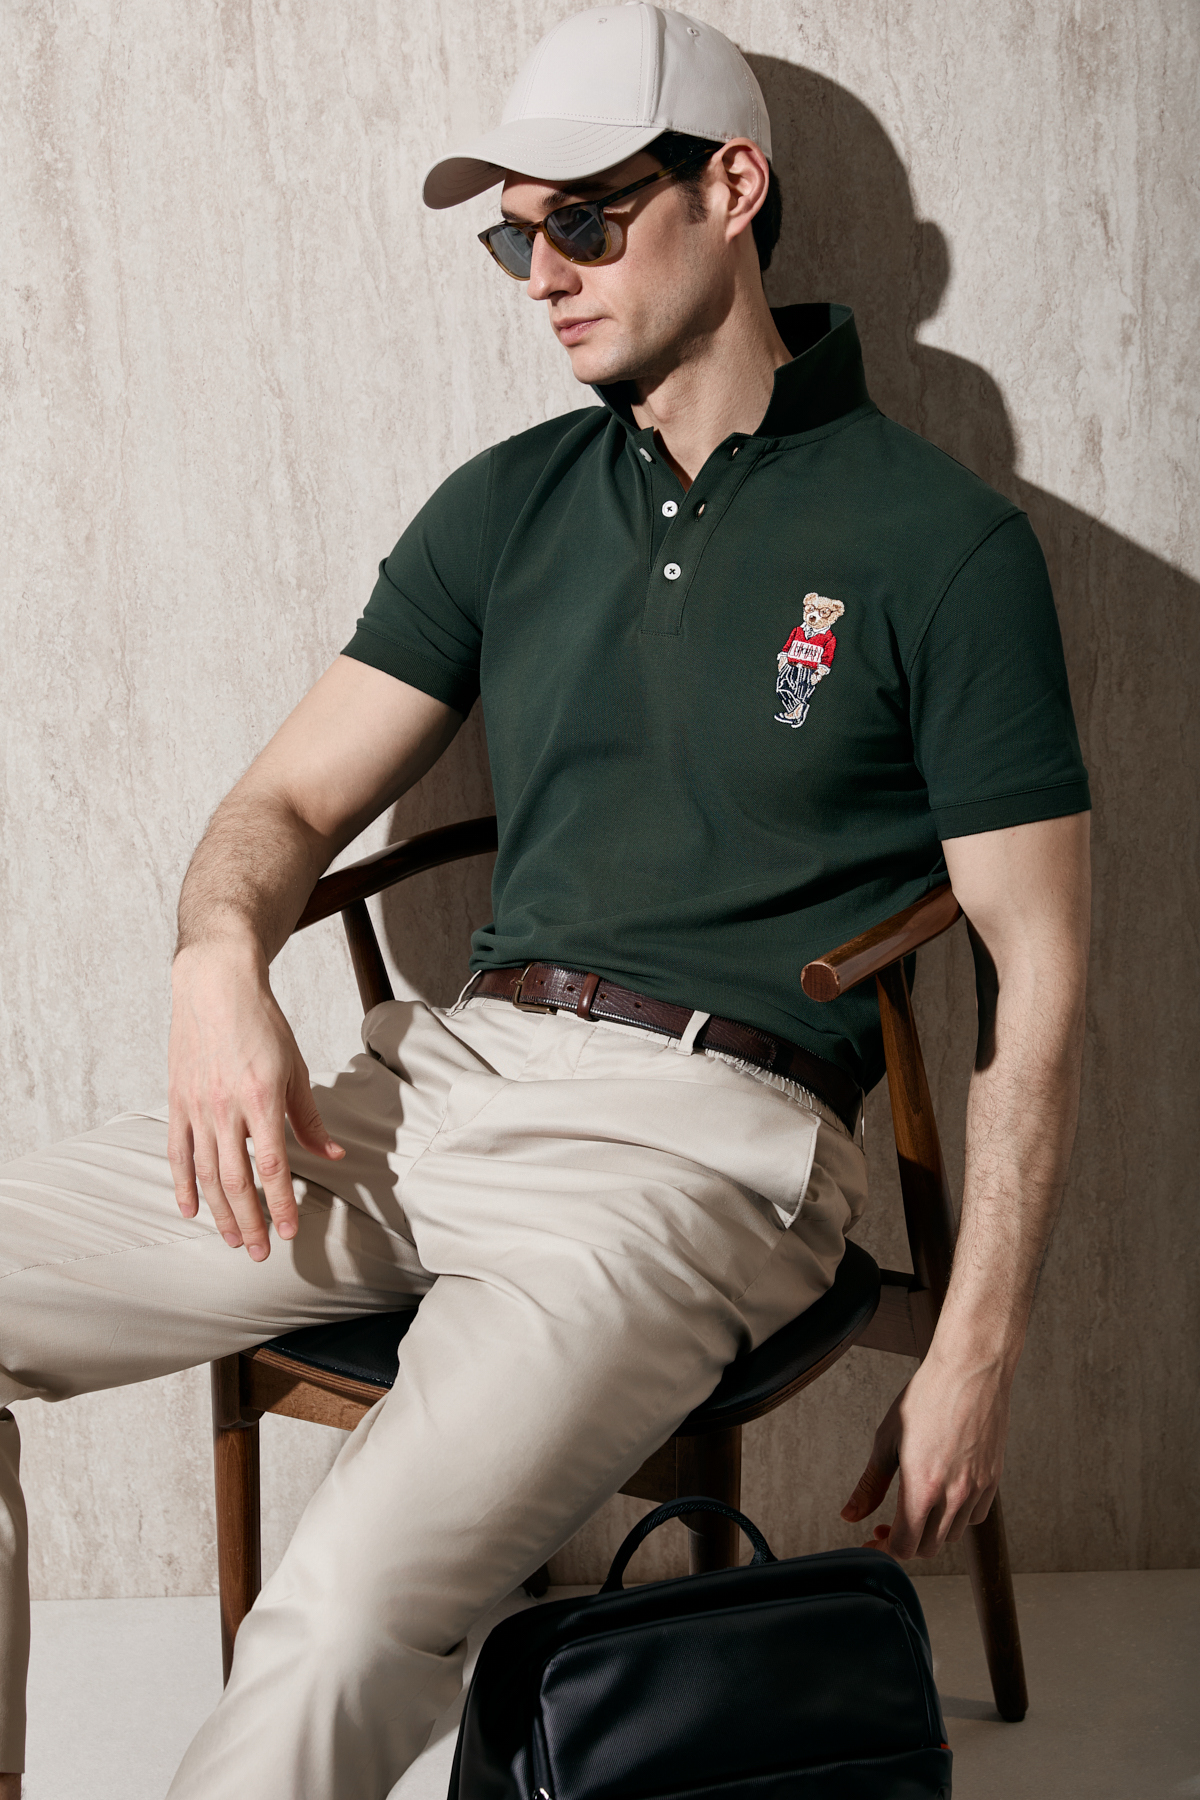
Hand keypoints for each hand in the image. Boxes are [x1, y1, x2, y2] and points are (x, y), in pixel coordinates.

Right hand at [168, 943, 343, 1260]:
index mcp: (261, 1099)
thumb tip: (334, 1156)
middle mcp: (226, 1108)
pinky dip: (182, 1185)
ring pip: (206, 1174)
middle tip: (262, 1252)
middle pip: (236, 1180)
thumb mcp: (296, 1068)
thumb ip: (310, 1118)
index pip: (272, 1166)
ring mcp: (197, 1107)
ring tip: (234, 1239)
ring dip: (220, 1213)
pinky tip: (190, 1210)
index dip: (281, 1204)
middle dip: (251, 1221)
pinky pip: (177, 1153)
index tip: (290, 1232)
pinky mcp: (177, 1102)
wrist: (216, 988)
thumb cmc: (261, 1024)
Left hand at [839, 1347, 1009, 1558]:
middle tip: (887, 1525)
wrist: (970, 1370)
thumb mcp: (887, 1438)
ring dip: (930, 1531)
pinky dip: (957, 1518)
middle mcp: (954, 1494)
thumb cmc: (927, 1396)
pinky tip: (943, 1497)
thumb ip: (870, 1484)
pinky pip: (975, 1517)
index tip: (873, 1541)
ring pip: (952, 1535)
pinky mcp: (993, 1479)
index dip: (884, 1550)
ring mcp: (977, 1489)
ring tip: (915, 1507)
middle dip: (904, 1542)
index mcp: (922, 1486)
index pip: (905, 1546)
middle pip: (928, 1547)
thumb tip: (851, 1514)